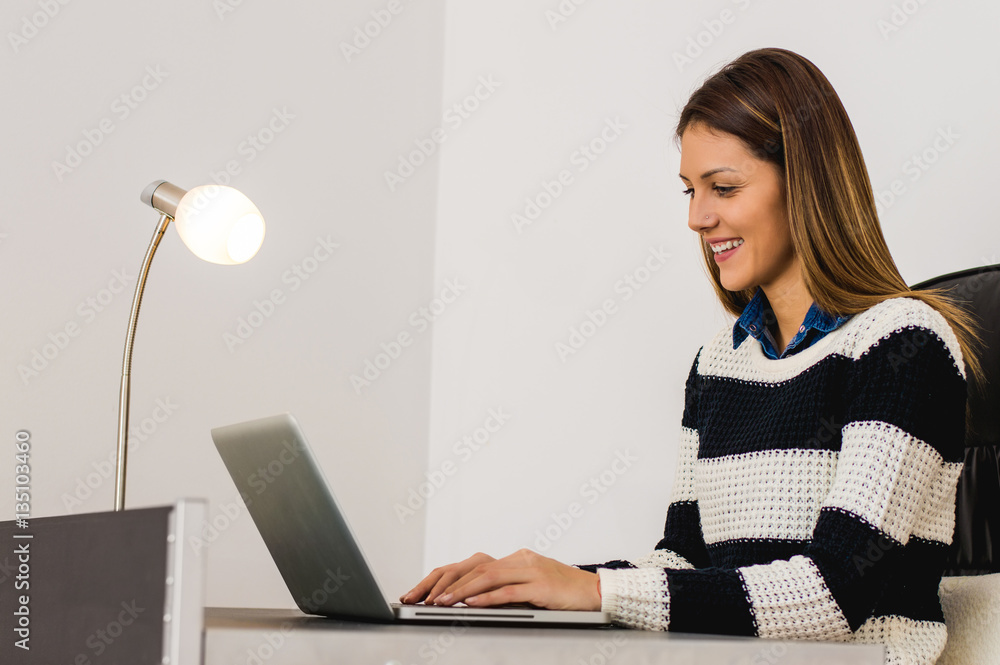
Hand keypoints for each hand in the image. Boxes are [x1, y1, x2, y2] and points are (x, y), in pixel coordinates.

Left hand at [404, 549, 600, 610]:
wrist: (597, 592)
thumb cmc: (565, 591)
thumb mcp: (533, 584)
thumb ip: (509, 585)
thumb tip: (478, 596)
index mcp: (518, 558)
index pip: (476, 565)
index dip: (451, 578)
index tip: (431, 591)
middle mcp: (521, 559)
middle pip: (477, 568)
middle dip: (449, 584)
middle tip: (427, 598)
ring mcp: (532, 571)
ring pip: (488, 577)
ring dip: (462, 591)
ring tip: (443, 602)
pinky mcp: (541, 587)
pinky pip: (508, 591)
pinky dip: (487, 598)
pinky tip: (472, 604)